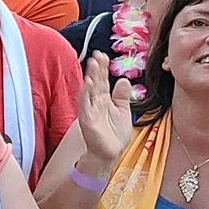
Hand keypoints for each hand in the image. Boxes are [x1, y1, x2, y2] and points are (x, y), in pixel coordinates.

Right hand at [73, 53, 134, 173]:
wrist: (110, 153)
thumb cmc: (115, 133)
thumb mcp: (123, 111)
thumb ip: (122, 96)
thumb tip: (122, 79)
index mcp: (104, 100)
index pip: (102, 80)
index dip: (102, 68)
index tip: (103, 55)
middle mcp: (95, 103)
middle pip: (95, 82)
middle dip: (96, 68)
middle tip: (97, 55)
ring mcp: (90, 110)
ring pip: (88, 90)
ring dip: (89, 77)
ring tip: (92, 64)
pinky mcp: (87, 120)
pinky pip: (84, 105)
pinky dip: (85, 94)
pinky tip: (87, 84)